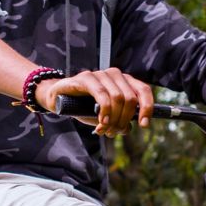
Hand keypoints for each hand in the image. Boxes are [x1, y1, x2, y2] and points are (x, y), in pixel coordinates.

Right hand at [38, 68, 153, 136]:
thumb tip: (128, 129)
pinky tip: (101, 122)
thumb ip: (117, 121)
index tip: (143, 125)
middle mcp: (115, 75)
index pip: (143, 90)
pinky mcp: (87, 77)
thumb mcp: (104, 117)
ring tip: (104, 129)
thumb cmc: (83, 107)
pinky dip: (105, 111)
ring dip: (113, 119)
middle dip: (124, 120)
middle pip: (130, 99)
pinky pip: (102, 95)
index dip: (147, 108)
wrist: (58, 99)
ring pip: (118, 98)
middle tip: (112, 131)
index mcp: (124, 81)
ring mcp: (101, 74)